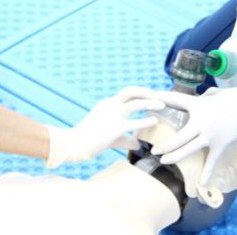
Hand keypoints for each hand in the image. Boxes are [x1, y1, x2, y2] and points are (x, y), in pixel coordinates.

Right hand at [46, 87, 163, 167]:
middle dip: (146, 91)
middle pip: (131, 90)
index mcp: (107, 103)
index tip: (152, 95)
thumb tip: (139, 145)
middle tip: (160, 95)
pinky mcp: (115, 127)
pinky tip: (155, 121)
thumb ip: (126, 138)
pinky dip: (146, 121)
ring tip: (162, 105)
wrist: (74, 144)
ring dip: (150, 102)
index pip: (127, 94)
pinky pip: (134, 123)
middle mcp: (110, 105)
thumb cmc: (90, 140)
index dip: (141, 93)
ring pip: (135, 103)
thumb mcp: (109, 135)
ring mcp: (113, 115)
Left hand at [150, 80, 236, 183]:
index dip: (161, 98)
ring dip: (174, 156)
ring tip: (163, 160)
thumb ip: (206, 98)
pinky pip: (211, 161)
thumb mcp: (217, 94)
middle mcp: (202, 122)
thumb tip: (203, 100)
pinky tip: (200, 183)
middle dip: (164, 144)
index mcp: (199, 106)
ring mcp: (211, 135)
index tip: (149, 99)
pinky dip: (207, 173)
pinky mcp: (221, 144)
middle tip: (153, 149)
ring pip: (188, 149)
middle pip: (178, 137)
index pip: (175, 100)